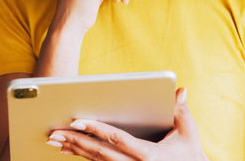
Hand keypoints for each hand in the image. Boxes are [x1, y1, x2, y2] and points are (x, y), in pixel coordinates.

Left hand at [46, 87, 208, 160]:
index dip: (95, 129)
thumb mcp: (188, 133)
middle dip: (75, 142)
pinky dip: (84, 158)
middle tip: (54, 132)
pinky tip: (69, 150)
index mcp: (148, 155)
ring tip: (55, 140)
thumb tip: (180, 90)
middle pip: (99, 154)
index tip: (76, 120)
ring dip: (74, 150)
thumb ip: (181, 110)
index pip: (116, 139)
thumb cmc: (190, 155)